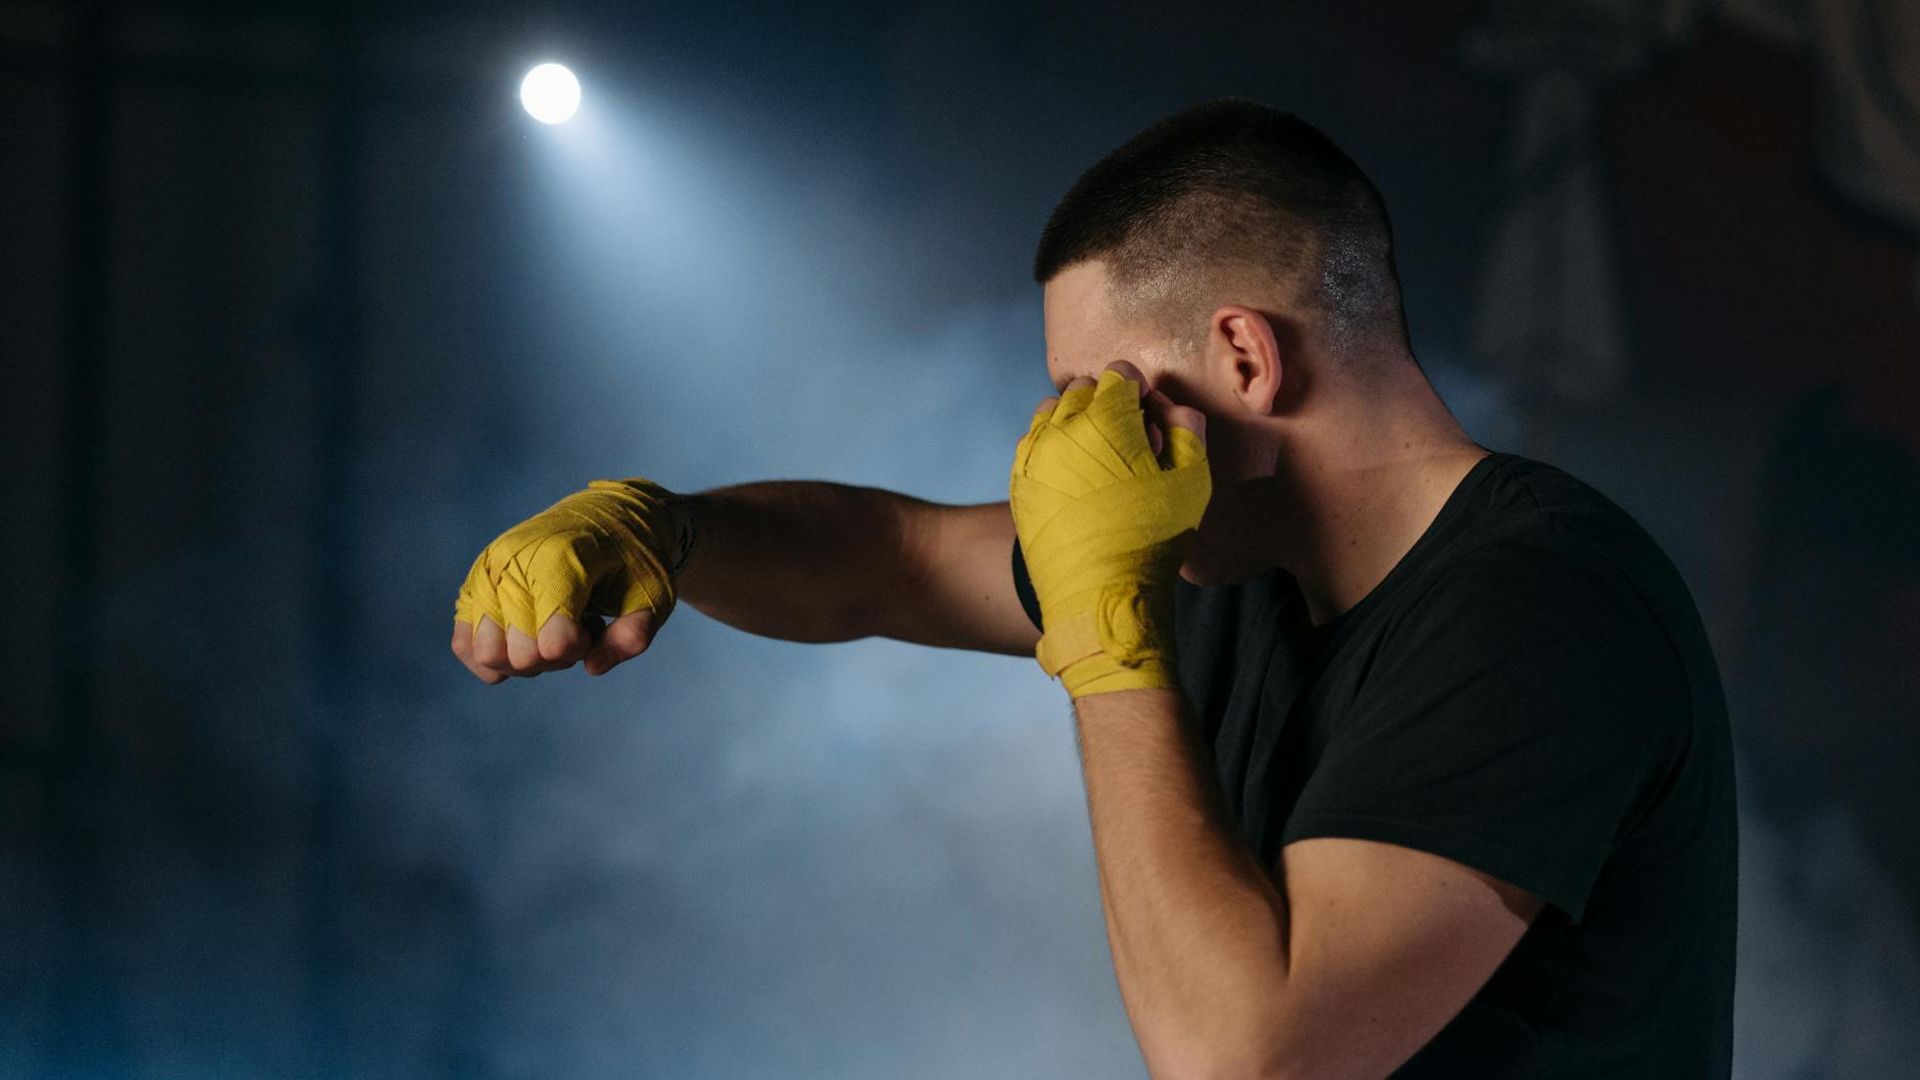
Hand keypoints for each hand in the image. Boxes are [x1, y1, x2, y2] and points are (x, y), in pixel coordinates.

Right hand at [451, 478, 682, 683]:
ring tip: (551, 625)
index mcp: (559, 559)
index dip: (580, 647)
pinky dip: (497, 656)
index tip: (596, 625)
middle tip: (580, 624)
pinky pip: (465, 645)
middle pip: (522, 656)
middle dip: (558, 657)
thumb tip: (593, 667)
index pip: (553, 642)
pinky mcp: (472, 586)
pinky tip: (528, 635)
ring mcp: (486, 573)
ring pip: (488, 654)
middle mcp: (512, 562)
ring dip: (525, 657)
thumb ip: (634, 635)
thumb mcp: (653, 594)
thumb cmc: (632, 558)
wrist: (607, 516)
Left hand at [1009, 359, 1208, 697]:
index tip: (1147, 416)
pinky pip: (1031, 443)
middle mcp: (1062, 429)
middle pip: (1083, 389)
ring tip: (1097, 454)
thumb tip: (1169, 406)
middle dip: (1106, 402)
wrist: (1100, 594)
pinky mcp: (1018, 481)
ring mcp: (1034, 455)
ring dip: (1075, 420)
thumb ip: (1187, 429)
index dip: (1138, 390)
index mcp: (1106, 420)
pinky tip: (1072, 475)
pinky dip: (1051, 445)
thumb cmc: (1153, 538)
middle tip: (1127, 438)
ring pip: (1051, 411)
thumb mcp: (1191, 481)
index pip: (1119, 374)